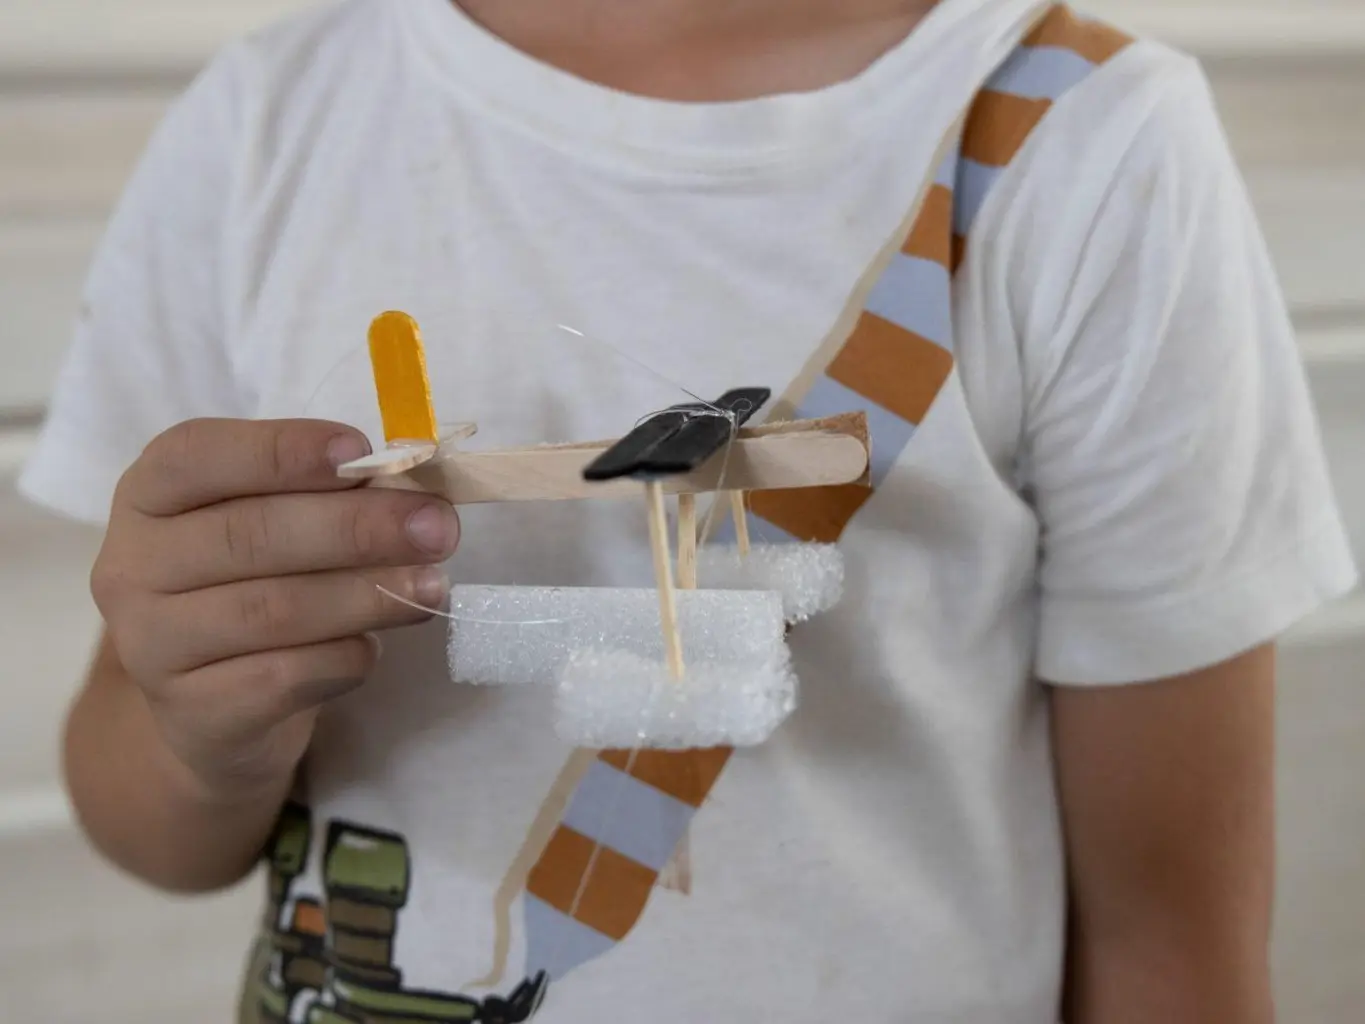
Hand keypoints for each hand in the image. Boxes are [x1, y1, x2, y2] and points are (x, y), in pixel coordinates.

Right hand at [91, 418, 458, 800]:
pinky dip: (346, 657)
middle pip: (248, 535)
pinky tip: (376, 646)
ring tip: (431, 585)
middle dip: (357, 528)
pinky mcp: (192, 712)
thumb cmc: (257, 583)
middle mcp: (133, 565)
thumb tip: (414, 492)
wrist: (217, 708)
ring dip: (367, 595)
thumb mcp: (278, 524)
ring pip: (272, 610)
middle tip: (438, 527)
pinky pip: (283, 678)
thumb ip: (331, 497)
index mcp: (150, 494)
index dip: (281, 450)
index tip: (360, 452)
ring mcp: (152, 644)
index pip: (197, 456)